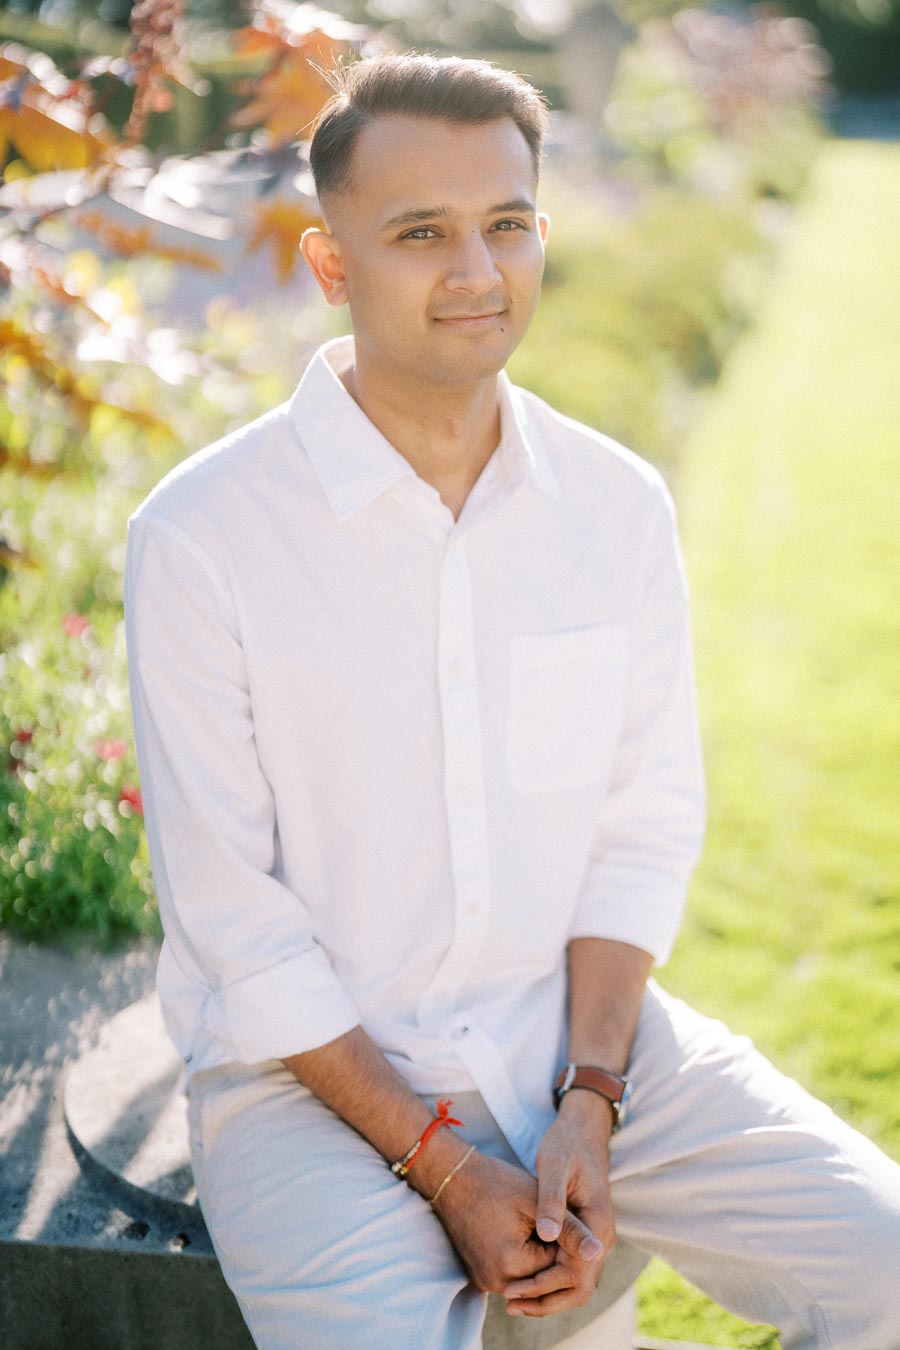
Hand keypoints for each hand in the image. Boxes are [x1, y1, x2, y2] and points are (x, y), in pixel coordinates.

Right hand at [430, 1148, 603, 1295]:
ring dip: (540, 1253)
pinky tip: (525, 1230)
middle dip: (555, 1250)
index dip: (568, 1240)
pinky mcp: (481, 1275)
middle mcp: (496, 1283)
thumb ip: (570, 1229)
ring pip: (530, 1275)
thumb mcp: (537, 1200)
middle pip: (544, 1274)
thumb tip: (599, 1251)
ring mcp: (486, 1282)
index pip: (559, 1265)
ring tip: (538, 1221)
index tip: (569, 1214)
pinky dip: (524, 1255)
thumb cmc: (495, 1182)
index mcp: (512, 1266)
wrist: (452, 1177)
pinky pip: (513, 1273)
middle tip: (557, 1218)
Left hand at [502, 1092, 615, 1316]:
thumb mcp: (554, 1167)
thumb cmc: (566, 1145)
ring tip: (512, 1298)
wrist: (582, 1132)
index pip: (576, 1273)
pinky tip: (523, 1280)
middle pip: (580, 1288)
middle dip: (546, 1300)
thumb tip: (547, 1236)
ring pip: (576, 1283)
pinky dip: (550, 1281)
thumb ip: (552, 1201)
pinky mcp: (583, 1235)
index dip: (544, 1285)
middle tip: (510, 1304)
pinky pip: (571, 1270)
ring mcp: (595, 1239)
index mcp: (598, 1224)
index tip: (513, 1289)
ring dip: (547, 1295)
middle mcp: (601, 1238)